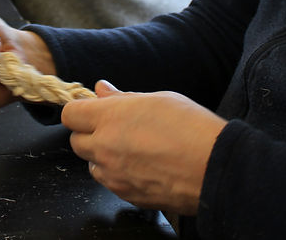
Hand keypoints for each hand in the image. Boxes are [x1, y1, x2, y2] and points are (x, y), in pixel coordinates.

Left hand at [62, 81, 225, 214]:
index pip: (70, 114)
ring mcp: (114, 175)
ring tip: (133, 149)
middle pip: (76, 141)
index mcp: (109, 118)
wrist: (215, 168)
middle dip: (90, 134)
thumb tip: (101, 90)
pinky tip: (142, 166)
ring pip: (92, 165)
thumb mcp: (158, 99)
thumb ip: (123, 97)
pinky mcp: (127, 195)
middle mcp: (105, 147)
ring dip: (103, 156)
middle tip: (115, 128)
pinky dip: (118, 175)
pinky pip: (111, 183)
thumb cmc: (191, 128)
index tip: (92, 110)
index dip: (81, 110)